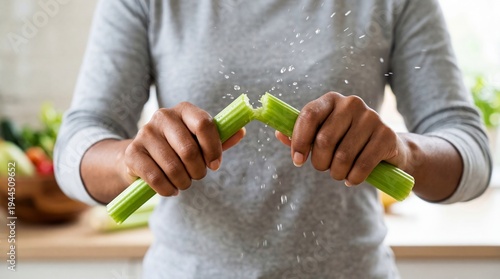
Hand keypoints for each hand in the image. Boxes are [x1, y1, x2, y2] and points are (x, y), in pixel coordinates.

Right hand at [122, 102, 244, 195]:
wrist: (140, 157)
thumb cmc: (177, 148)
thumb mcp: (200, 141)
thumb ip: (220, 138)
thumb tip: (241, 131)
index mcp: (184, 110)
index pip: (204, 124)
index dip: (213, 149)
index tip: (215, 165)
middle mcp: (163, 116)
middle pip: (189, 150)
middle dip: (198, 171)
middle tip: (197, 176)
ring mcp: (145, 133)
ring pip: (173, 167)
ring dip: (183, 182)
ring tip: (184, 183)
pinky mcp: (132, 152)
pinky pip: (156, 178)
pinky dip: (167, 189)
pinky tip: (170, 190)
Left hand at [276, 92, 408, 185]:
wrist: (386, 148)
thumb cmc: (346, 141)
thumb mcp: (322, 135)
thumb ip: (301, 135)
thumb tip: (279, 134)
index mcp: (331, 100)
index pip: (309, 116)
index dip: (299, 141)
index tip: (297, 161)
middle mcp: (351, 103)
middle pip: (324, 140)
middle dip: (319, 162)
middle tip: (324, 168)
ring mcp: (371, 117)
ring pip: (343, 156)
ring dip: (337, 173)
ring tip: (339, 174)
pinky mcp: (386, 135)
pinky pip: (362, 164)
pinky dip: (353, 177)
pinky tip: (351, 179)